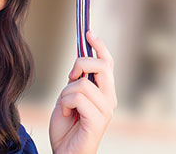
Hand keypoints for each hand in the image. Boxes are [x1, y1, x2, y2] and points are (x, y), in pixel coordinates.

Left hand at [49, 31, 117, 153]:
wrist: (65, 153)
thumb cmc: (67, 128)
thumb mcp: (69, 97)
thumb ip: (77, 81)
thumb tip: (79, 63)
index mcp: (105, 92)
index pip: (108, 63)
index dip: (99, 46)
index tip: (88, 33)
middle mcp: (110, 99)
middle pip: (102, 66)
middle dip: (82, 63)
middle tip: (69, 76)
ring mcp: (106, 110)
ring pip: (82, 83)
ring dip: (66, 93)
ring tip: (66, 107)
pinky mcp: (98, 120)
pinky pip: (77, 97)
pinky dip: (66, 104)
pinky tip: (67, 115)